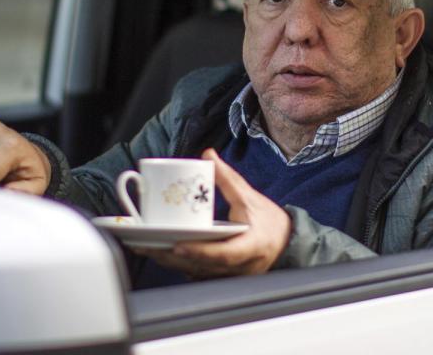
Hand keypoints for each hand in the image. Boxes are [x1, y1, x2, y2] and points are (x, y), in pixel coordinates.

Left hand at [137, 148, 290, 278]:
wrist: (287, 243)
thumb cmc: (270, 221)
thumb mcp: (250, 197)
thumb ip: (228, 179)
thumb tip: (209, 156)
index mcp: (252, 245)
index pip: (223, 254)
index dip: (200, 252)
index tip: (178, 245)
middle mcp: (241, 266)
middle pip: (202, 267)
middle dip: (172, 258)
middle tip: (147, 245)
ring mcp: (232, 275)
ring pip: (197, 273)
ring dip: (171, 262)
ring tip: (146, 248)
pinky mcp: (225, 276)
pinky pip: (199, 274)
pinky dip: (180, 264)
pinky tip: (161, 254)